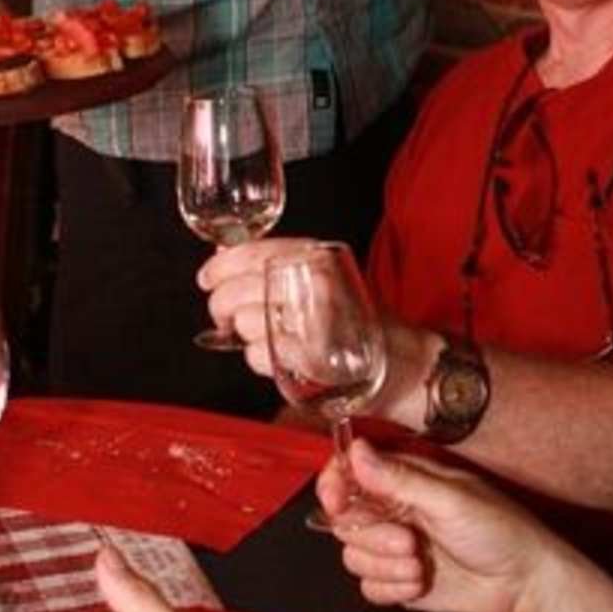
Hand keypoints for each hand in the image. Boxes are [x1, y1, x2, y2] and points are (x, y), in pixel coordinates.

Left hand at [200, 244, 430, 416]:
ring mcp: (313, 319)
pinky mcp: (310, 355)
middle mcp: (314, 282)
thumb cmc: (359, 320)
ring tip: (264, 337)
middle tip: (226, 317)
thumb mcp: (320, 278)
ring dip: (245, 335)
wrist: (404, 361)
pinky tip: (279, 356)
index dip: (221, 265)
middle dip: (222, 307)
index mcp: (316, 256)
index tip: (207, 277)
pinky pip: (260, 355)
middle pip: (237, 291)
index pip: (252, 252)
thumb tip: (224, 249)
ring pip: (245, 323)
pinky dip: (260, 360)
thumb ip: (274, 264)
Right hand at [321, 438, 553, 611]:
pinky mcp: (398, 582)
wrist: (522, 583)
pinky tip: (419, 584)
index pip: (350, 472)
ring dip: (383, 565)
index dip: (335, 484)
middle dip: (372, 535)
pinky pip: (368, 588)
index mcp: (405, 479)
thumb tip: (356, 449)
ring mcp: (394, 547)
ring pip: (353, 555)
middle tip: (408, 540)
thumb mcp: (450, 499)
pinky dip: (391, 589)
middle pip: (345, 519)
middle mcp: (394, 510)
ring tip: (419, 563)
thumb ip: (399, 479)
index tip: (337, 500)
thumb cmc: (498, 529)